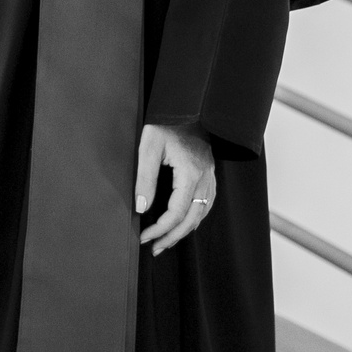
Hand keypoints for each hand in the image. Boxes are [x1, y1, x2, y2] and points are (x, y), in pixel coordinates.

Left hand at [135, 122, 215, 255]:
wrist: (186, 103)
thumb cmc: (166, 122)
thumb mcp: (149, 147)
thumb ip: (145, 178)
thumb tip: (141, 208)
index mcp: (190, 172)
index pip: (176, 212)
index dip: (160, 229)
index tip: (144, 237)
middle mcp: (204, 176)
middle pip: (192, 218)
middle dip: (172, 237)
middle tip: (154, 248)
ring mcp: (210, 173)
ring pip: (202, 211)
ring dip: (185, 229)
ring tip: (167, 241)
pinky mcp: (209, 170)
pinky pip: (208, 201)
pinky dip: (196, 216)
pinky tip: (186, 221)